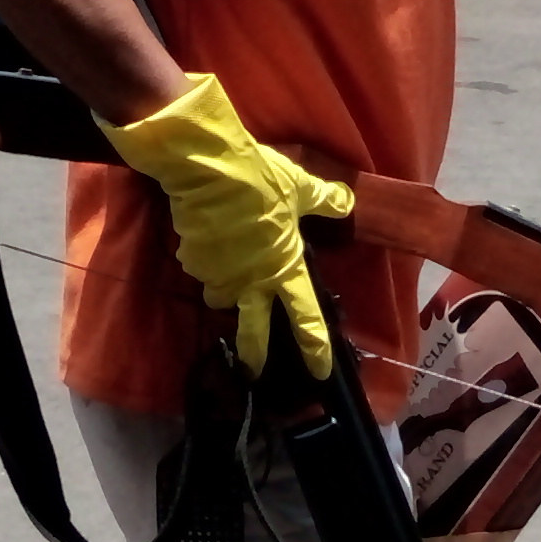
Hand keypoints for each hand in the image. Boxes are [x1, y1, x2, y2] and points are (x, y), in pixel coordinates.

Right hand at [98, 73, 355, 376]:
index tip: (320, 371)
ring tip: (224, 270)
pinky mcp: (193, 262)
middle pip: (253, 332)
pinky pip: (200, 268)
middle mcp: (251, 282)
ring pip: (219, 296)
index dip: (315, 345)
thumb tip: (347, 201)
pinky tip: (203, 238)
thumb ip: (323, 200)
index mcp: (284, 269)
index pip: (305, 316)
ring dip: (222, 290)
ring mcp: (218, 276)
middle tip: (251, 370)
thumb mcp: (300, 187)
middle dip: (253, 355)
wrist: (210, 170)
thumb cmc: (262, 181)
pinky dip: (203, 259)